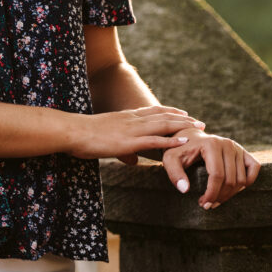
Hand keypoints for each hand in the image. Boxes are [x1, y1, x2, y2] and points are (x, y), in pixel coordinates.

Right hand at [70, 106, 205, 161]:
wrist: (72, 131)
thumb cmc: (84, 136)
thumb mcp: (107, 141)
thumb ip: (123, 150)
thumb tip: (133, 160)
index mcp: (126, 116)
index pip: (153, 111)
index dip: (170, 111)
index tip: (184, 113)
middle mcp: (132, 119)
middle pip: (163, 115)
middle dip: (183, 118)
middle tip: (199, 122)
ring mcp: (132, 129)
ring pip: (163, 125)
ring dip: (182, 126)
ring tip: (198, 128)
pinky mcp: (128, 141)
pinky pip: (154, 140)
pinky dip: (170, 141)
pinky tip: (183, 142)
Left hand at [161, 130, 260, 208]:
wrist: (189, 137)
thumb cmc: (179, 150)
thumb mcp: (171, 159)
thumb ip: (174, 174)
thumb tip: (185, 190)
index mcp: (211, 145)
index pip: (217, 176)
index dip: (212, 193)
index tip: (203, 204)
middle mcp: (227, 144)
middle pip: (231, 180)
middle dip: (220, 196)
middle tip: (208, 204)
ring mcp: (237, 147)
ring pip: (242, 179)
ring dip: (231, 194)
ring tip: (216, 199)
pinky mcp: (243, 151)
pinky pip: (254, 168)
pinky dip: (248, 182)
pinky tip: (234, 189)